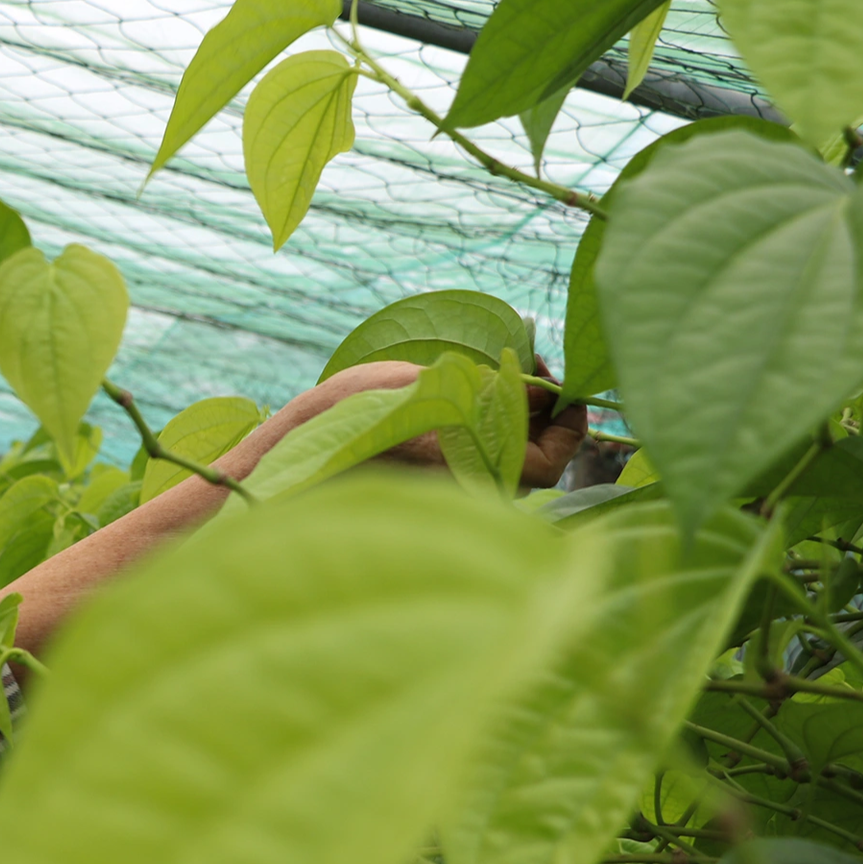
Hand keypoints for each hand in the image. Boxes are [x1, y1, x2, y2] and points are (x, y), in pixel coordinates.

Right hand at [375, 356, 587, 488]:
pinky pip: (477, 463)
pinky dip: (485, 433)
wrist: (293, 449)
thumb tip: (539, 392)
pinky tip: (466, 401)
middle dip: (540, 414)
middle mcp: (467, 492)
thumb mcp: (430, 385)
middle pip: (533, 460)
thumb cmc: (354, 414)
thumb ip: (493, 391)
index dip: (569, 422)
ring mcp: (450, 494)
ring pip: (505, 460)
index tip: (555, 382)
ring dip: (513, 422)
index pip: (555, 462)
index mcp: (472, 471)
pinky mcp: (432, 488)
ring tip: (495, 379)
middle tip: (526, 369)